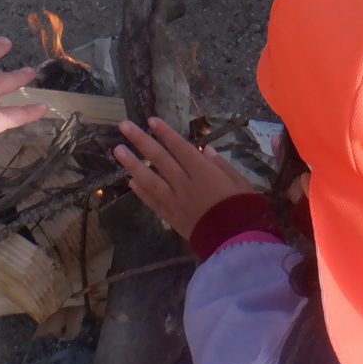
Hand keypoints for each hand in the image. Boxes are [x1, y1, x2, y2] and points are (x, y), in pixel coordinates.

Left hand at [113, 117, 255, 240]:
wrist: (237, 242)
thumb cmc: (244, 209)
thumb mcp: (241, 182)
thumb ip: (222, 165)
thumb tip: (206, 150)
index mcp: (204, 172)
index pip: (180, 147)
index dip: (165, 133)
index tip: (151, 120)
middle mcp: (185, 184)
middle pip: (160, 159)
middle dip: (141, 141)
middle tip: (124, 126)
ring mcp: (175, 201)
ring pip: (150, 180)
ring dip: (133, 164)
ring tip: (118, 150)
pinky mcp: (172, 218)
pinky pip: (153, 202)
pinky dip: (142, 192)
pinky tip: (131, 182)